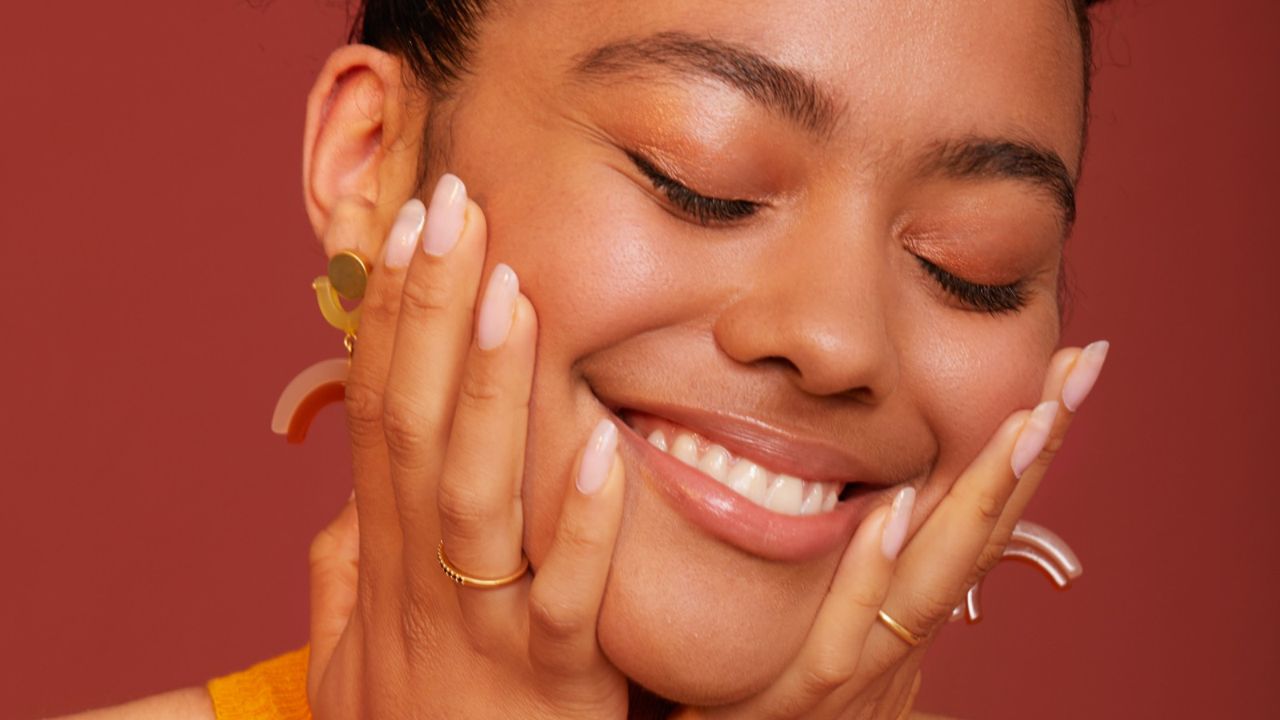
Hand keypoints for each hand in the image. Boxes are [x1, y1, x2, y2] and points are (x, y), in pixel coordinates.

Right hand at [304, 177, 630, 718]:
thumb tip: (340, 506)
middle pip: (420, 428)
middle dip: (434, 316)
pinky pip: (569, 599)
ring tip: (517, 294)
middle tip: (457, 211)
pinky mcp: (554, 684)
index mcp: (385, 560)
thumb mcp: (354, 654)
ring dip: (498, 394)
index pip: (380, 416)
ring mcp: (484, 630)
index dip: (390, 322)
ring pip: (481, 496)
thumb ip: (344, 575)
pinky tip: (608, 450)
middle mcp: (422, 580)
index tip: (409, 233)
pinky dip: (585, 528)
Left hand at [673, 343, 1106, 718]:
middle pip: (979, 529)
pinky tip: (891, 509)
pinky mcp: (807, 696)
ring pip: (936, 577)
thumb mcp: (837, 621)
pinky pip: (845, 634)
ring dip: (981, 496)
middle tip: (1079, 364)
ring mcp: (865, 663)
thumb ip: (862, 562)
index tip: (1067, 366)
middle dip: (1033, 448)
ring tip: (1025, 420)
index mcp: (911, 601)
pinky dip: (873, 572)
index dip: (1027, 445)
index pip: (979, 509)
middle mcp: (904, 629)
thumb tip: (880, 486)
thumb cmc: (785, 693)